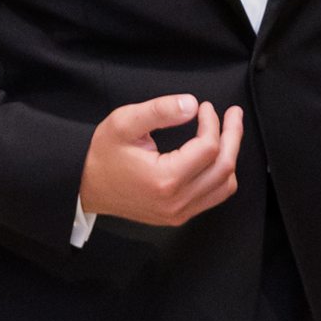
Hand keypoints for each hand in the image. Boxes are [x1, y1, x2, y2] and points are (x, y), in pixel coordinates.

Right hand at [79, 95, 242, 226]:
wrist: (87, 186)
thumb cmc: (103, 154)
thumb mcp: (124, 122)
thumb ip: (159, 110)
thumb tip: (192, 105)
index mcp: (164, 179)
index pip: (208, 148)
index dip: (212, 122)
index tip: (205, 107)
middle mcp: (176, 201)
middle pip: (224, 167)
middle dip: (233, 136)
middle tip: (233, 114)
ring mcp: (179, 213)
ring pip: (225, 185)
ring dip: (230, 156)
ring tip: (227, 133)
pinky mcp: (179, 215)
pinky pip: (214, 197)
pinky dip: (221, 174)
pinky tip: (215, 156)